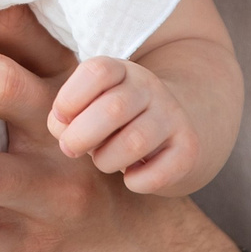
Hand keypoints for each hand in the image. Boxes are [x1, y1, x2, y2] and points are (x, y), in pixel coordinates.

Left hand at [48, 55, 202, 193]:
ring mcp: (173, 115)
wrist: (171, 127)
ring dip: (106, 160)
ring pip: (135, 142)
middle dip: (81, 137)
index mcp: (121, 70)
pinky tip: (131, 175)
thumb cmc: (112, 121)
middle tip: (71, 148)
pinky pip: (159, 173)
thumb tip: (63, 131)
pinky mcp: (189, 147)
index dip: (69, 98)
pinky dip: (136, 181)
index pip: (97, 71)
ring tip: (103, 160)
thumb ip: (65, 118)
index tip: (61, 117)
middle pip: (113, 108)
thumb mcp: (88, 106)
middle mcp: (150, 87)